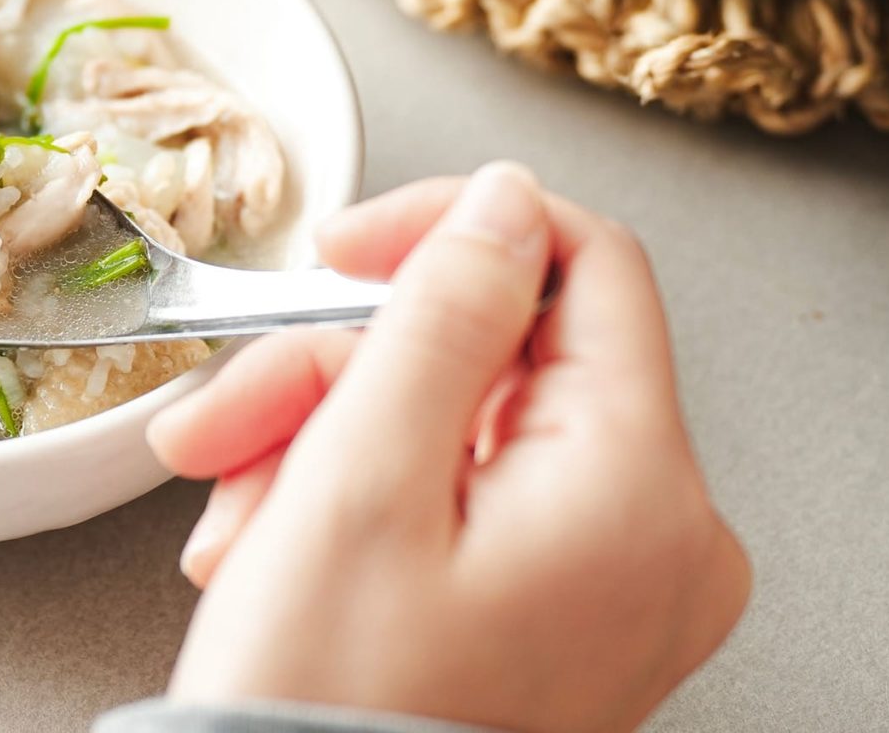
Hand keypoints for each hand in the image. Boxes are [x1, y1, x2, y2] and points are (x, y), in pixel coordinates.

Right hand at [147, 164, 747, 732]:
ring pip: (461, 427)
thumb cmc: (329, 714)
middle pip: (496, 356)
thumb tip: (504, 205)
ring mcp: (617, 585)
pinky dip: (360, 506)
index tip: (340, 254)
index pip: (585, 265)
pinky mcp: (564, 619)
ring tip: (232, 519)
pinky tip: (274, 549)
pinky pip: (466, 504)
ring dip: (323, 445)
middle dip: (338, 374)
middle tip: (228, 426)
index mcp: (638, 490)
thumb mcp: (361, 482)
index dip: (452, 231)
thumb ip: (440, 315)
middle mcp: (660, 537)